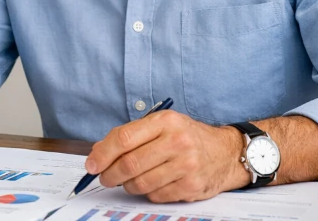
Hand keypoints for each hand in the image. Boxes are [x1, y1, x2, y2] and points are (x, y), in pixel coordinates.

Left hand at [85, 110, 248, 202]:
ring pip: (139, 183)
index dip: (102, 154)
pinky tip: (153, 183)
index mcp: (166, 121)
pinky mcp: (190, 186)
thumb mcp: (163, 124)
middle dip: (109, 174)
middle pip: (129, 164)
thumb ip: (132, 135)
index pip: (124, 138)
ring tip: (129, 179)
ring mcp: (185, 165)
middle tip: (104, 177)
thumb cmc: (188, 137)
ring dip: (127, 185)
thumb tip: (98, 153)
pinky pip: (155, 195)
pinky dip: (147, 192)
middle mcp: (177, 141)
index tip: (91, 164)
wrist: (225, 152)